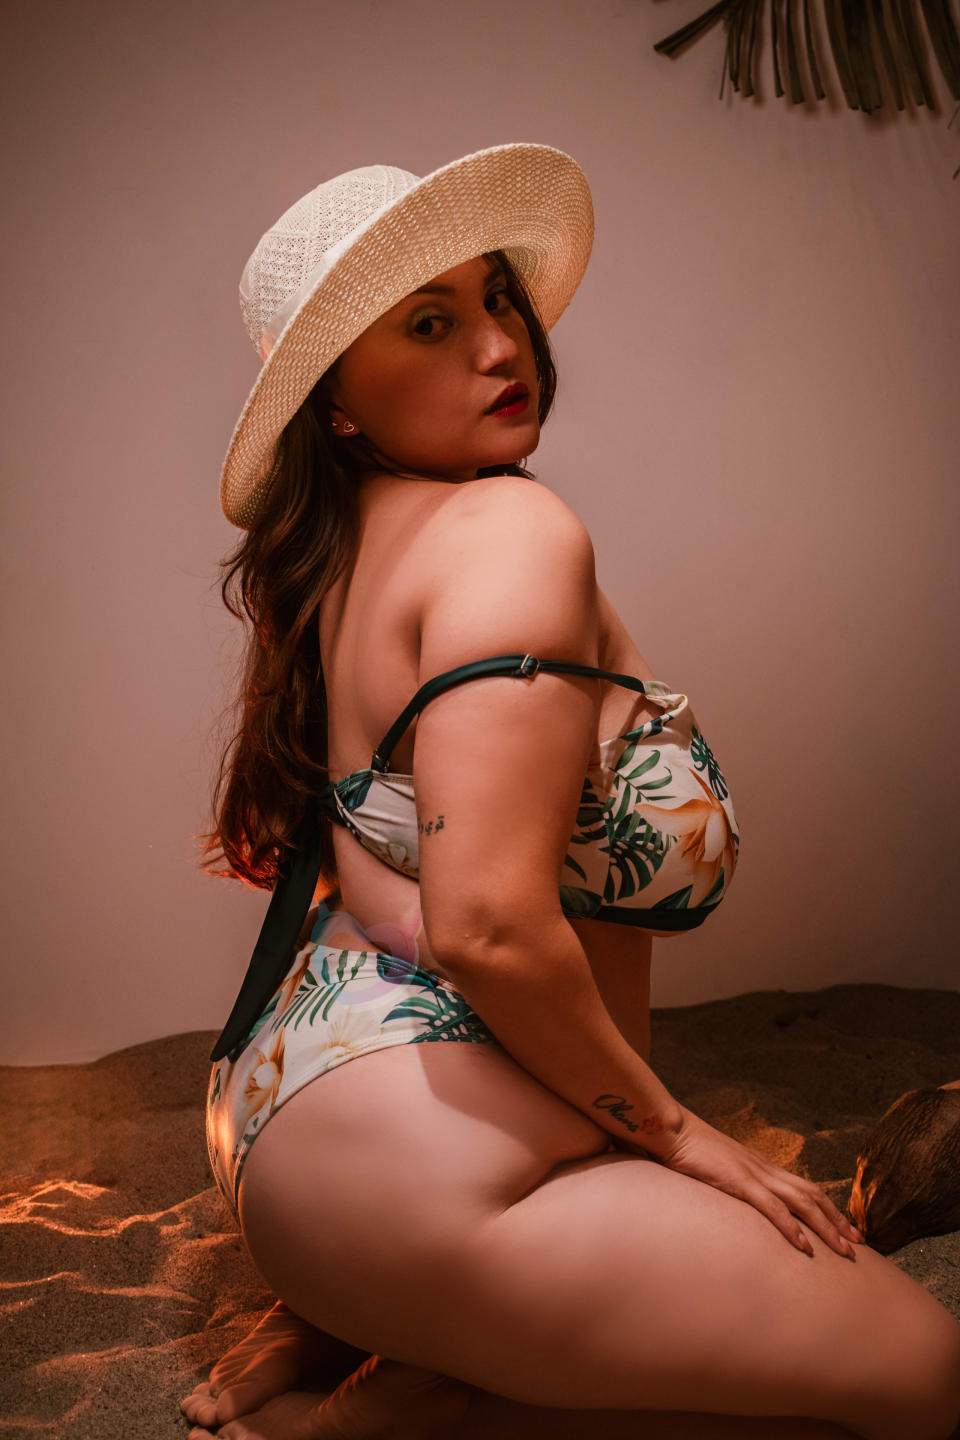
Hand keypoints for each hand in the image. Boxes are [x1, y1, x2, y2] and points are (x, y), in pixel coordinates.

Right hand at [627, 1103, 865, 1258]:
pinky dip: (791, 1227)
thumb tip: (736, 1198)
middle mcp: (764, 1168)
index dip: (828, 1209)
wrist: (670, 1128)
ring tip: (845, 1251)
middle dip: (838, 1221)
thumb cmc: (687, 1149)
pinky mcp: (738, 1181)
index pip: (804, 1188)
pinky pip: (771, 1208)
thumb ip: (731, 1182)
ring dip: (826, 1228)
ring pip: (801, 1202)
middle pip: (812, 1196)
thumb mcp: (716, 1169)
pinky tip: (805, 1247)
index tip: (846, 1229)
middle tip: (859, 1245)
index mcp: (760, 1166)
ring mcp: (753, 1174)